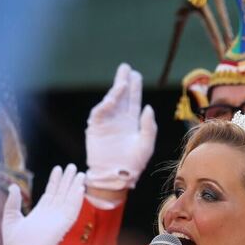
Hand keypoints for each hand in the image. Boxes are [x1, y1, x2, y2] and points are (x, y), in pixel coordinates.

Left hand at [3, 164, 85, 244]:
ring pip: (69, 200)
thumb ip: (13, 203)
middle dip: (67, 180)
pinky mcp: (62, 226)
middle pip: (62, 193)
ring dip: (75, 187)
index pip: (51, 193)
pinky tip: (80, 190)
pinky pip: (72, 211)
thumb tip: (13, 186)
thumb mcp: (10, 219)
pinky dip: (77, 200)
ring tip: (79, 174)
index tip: (59, 169)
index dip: (55, 181)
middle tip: (72, 167)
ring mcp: (58, 220)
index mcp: (40, 212)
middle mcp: (51, 214)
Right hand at [86, 63, 157, 190]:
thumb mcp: (146, 144)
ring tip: (123, 81)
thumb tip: (148, 107)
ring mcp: (107, 123)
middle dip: (122, 81)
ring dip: (115, 91)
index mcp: (132, 122)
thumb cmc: (134, 164)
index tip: (135, 74)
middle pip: (121, 96)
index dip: (134, 87)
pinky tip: (113, 97)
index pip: (133, 101)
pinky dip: (105, 104)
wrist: (116, 177)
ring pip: (110, 102)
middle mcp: (119, 120)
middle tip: (125, 67)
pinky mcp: (96, 129)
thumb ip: (149, 126)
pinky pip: (99, 113)